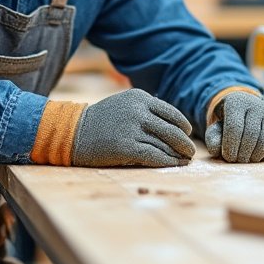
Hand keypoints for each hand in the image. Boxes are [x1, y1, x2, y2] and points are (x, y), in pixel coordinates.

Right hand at [71, 89, 194, 167]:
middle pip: (172, 130)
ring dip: (178, 154)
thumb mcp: (124, 105)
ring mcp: (132, 128)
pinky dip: (167, 162)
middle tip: (191, 152)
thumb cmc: (101, 121)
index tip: (187, 134)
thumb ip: (146, 110)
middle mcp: (138, 111)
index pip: (172, 113)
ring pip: (165, 144)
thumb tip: (174, 126)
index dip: (183, 126)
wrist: (73, 132)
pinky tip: (174, 165)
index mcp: (140, 97)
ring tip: (185, 160)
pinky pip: (154, 156)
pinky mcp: (126, 147)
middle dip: (184, 143)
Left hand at [205, 92, 263, 162]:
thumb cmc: (229, 122)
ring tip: (248, 159)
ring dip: (257, 157)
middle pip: (252, 136)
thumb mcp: (216, 127)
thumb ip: (213, 139)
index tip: (228, 157)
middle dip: (244, 154)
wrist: (248, 108)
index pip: (234, 128)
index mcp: (237, 103)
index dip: (230, 147)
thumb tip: (217, 151)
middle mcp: (257, 105)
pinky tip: (260, 156)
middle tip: (239, 161)